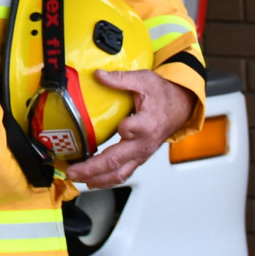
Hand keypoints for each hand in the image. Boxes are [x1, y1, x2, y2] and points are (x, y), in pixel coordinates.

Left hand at [67, 69, 198, 188]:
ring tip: (77, 179)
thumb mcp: (144, 80)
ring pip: (119, 173)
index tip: (108, 125)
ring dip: (97, 179)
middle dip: (92, 169)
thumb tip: (98, 75)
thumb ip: (120, 79)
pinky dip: (106, 179)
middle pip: (117, 162)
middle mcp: (143, 144)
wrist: (180, 107)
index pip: (131, 130)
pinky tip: (91, 180)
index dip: (122, 129)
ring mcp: (141, 154)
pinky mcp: (138, 158)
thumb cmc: (163, 95)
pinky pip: (122, 173)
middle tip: (73, 171)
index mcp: (147, 123)